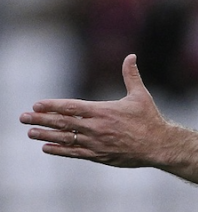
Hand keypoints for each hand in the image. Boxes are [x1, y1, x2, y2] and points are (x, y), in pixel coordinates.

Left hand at [20, 54, 197, 185]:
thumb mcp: (140, 95)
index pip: (71, 107)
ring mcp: (97, 143)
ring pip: (66, 139)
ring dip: (46, 135)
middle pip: (63, 123)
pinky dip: (60, 150)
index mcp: (103, 111)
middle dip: (41, 120)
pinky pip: (75, 153)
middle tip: (23, 118)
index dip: (52, 106)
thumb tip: (131, 56)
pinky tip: (47, 148)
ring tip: (31, 133)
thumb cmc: (150, 120)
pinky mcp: (101, 155)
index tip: (36, 105)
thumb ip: (131, 75)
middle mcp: (96, 127)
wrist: (160, 146)